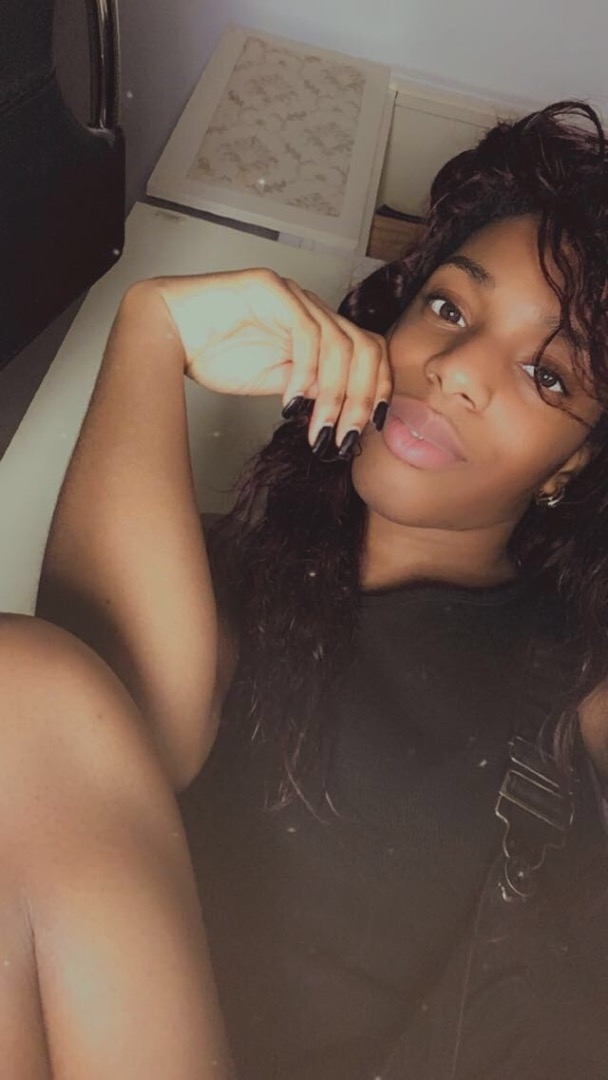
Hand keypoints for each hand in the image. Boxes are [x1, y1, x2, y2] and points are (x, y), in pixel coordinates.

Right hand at [155, 268, 391, 447]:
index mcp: (317, 328)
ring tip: (318, 429)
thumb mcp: (274, 381)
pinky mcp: (272, 290)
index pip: (370, 351)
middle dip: (362, 400)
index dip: (379, 388)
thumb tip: (342, 411)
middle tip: (345, 436)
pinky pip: (306, 333)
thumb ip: (310, 388)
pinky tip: (291, 403)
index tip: (372, 426)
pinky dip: (305, 375)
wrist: (166, 330)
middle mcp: (311, 308)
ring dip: (334, 396)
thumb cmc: (212, 352)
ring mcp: (293, 296)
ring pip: (340, 345)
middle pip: (365, 348)